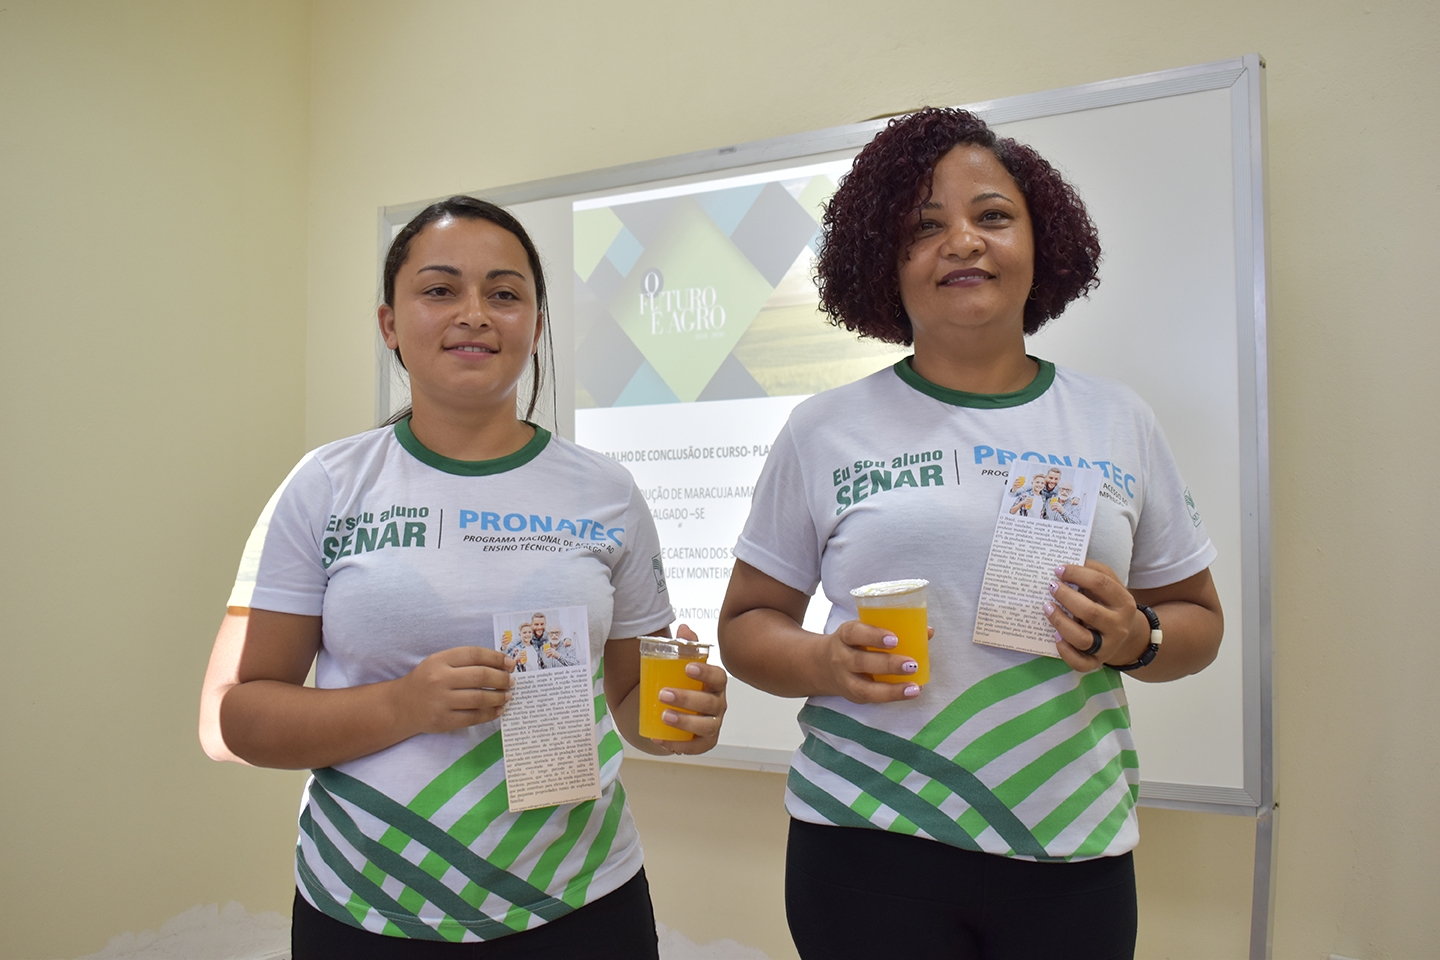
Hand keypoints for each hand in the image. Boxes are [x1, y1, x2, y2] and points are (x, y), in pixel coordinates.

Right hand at [391, 646, 514, 733]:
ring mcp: (441, 701)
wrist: (401, 705)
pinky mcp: (443, 721)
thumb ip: (465, 661)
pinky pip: (473, 717)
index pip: (475, 654)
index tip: (510, 663)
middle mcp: (440, 679)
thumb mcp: (439, 662)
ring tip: (507, 695)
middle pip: (481, 676)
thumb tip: (501, 664)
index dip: (496, 658)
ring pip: (479, 698)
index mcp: (440, 660)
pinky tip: (498, 709)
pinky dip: (490, 714)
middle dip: (502, 679)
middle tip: (511, 681)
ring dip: (499, 697)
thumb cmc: (427, 680)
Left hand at [651, 624, 728, 754]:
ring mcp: (712, 725)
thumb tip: (684, 628)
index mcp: (714, 684)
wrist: (666, 712)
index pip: (718, 677)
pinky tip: (660, 738)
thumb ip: (684, 647)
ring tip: (664, 716)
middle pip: (710, 703)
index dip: (706, 673)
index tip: (688, 668)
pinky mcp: (703, 743)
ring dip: (686, 722)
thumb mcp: (678, 666)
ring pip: (706, 726)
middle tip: (664, 693)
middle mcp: (718, 704)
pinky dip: (678, 745)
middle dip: (688, 699)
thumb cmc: (678, 685)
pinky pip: (696, 747)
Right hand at [811, 620, 931, 703]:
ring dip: (892, 689)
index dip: (873, 636)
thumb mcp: (863, 631)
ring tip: (914, 687)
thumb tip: (927, 631)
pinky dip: (893, 696)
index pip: (855, 633)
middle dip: (888, 665)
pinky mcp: (854, 696)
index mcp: (845, 636)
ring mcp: (846, 680)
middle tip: (912, 664)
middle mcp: (842, 658)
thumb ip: (891, 629)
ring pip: (865, 688)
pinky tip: (910, 693)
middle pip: (860, 662)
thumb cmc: (853, 643)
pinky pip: (872, 699)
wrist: (822, 665)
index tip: (895, 639)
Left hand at [1042, 560, 1148, 672]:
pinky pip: (1079, 663)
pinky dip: (1065, 651)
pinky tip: (1055, 636)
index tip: (1058, 569)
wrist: (1128, 637)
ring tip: (1047, 607)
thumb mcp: (1111, 585)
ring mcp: (1108, 646)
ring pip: (1081, 638)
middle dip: (1066, 597)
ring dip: (1060, 622)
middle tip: (1051, 586)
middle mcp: (1119, 626)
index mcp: (1124, 603)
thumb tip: (1070, 562)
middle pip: (1090, 612)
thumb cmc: (1109, 605)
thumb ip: (1095, 571)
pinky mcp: (1096, 662)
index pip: (1101, 584)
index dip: (1077, 574)